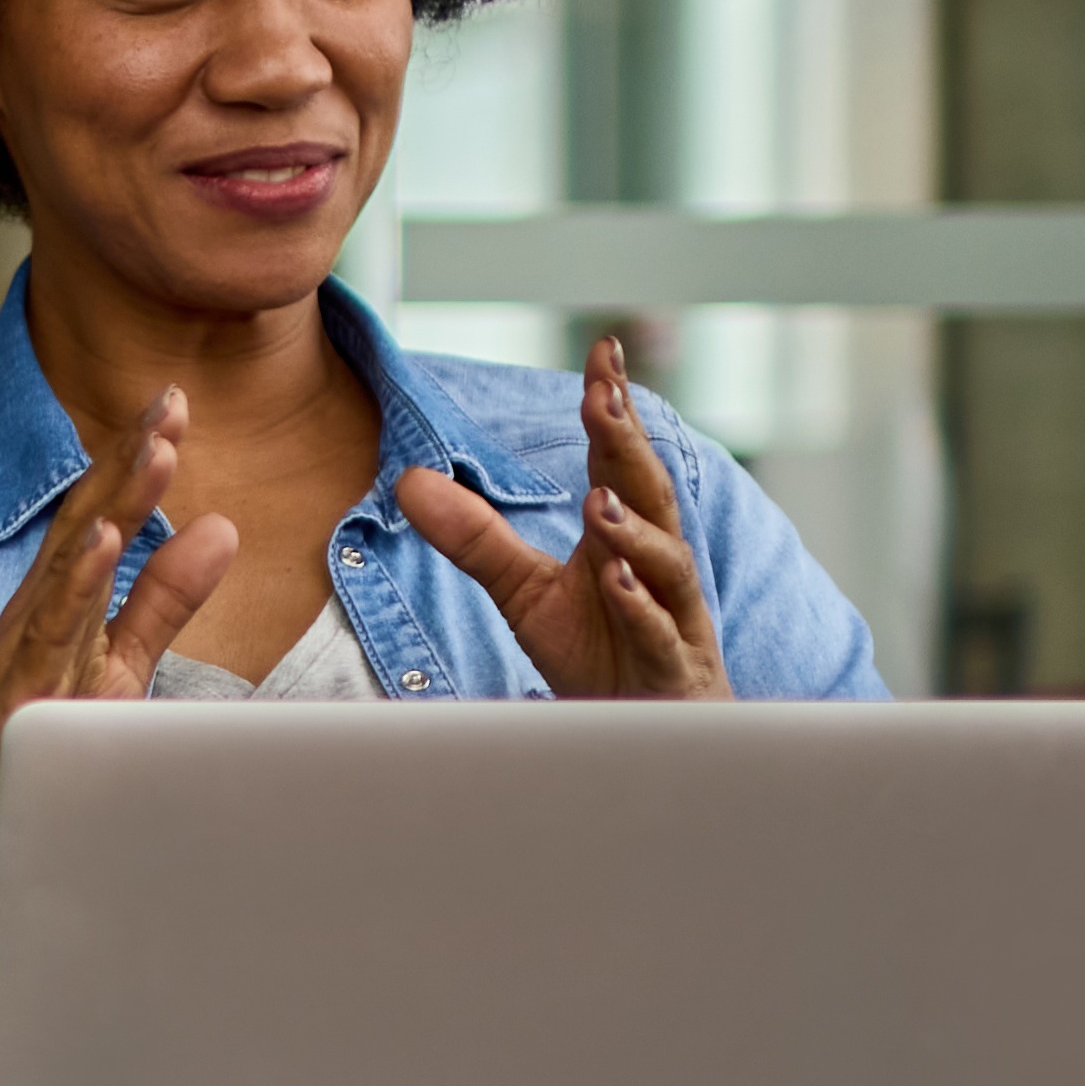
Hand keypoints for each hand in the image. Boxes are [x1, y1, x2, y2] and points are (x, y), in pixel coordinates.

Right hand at [0, 386, 238, 908]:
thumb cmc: (43, 747)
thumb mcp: (117, 661)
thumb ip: (163, 598)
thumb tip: (221, 528)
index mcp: (64, 600)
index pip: (105, 514)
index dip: (140, 457)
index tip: (177, 401)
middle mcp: (39, 612)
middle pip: (87, 519)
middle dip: (129, 457)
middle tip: (171, 399)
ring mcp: (25, 650)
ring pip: (71, 564)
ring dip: (112, 503)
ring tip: (153, 450)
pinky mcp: (20, 693)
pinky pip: (50, 631)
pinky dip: (77, 583)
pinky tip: (103, 541)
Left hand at [399, 336, 729, 698]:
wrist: (647, 735)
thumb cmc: (600, 654)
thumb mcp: (525, 593)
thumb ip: (476, 538)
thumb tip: (410, 480)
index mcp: (623, 537)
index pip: (618, 461)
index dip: (611, 408)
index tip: (603, 350)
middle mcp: (656, 566)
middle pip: (648, 494)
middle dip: (628, 444)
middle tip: (604, 394)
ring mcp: (673, 615)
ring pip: (664, 563)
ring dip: (634, 530)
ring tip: (600, 501)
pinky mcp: (674, 668)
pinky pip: (660, 635)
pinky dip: (641, 610)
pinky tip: (616, 585)